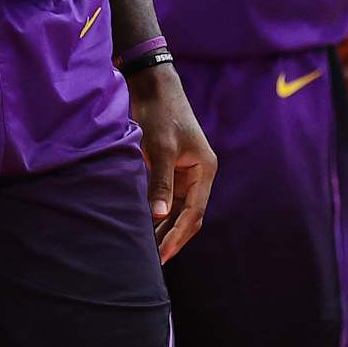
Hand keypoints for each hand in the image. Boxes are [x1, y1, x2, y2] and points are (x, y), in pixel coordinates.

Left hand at [124, 63, 215, 262]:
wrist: (152, 84)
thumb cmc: (159, 112)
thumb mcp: (159, 147)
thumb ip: (160, 181)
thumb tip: (160, 216)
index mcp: (204, 171)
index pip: (194, 213)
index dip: (178, 236)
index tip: (162, 255)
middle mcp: (198, 174)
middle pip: (187, 215)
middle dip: (171, 237)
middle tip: (152, 261)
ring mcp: (185, 171)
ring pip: (176, 208)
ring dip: (163, 227)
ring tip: (146, 250)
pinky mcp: (170, 166)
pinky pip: (166, 196)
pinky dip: (156, 212)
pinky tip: (143, 225)